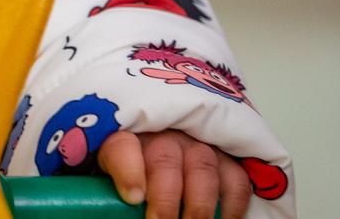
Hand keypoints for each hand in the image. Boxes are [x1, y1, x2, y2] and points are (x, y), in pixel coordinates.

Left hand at [97, 129, 252, 218]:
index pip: (122, 145)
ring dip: (199, 205)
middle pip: (165, 160)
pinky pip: (234, 177)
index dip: (128, 170)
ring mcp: (195, 142)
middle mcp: (160, 134)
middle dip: (165, 199)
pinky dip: (232, 204)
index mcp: (122, 135)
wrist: (155, 146)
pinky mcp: (224, 154)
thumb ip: (104, 186)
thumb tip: (107, 203)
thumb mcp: (107, 170)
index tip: (133, 197)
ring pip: (202, 167)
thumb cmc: (129, 166)